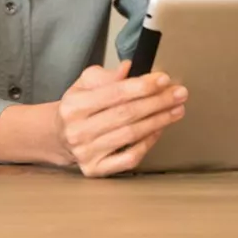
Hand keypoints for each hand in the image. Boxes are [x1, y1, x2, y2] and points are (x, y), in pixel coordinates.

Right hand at [54, 61, 187, 177]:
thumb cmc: (76, 108)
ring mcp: (86, 152)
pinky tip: (159, 130)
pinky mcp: (95, 169)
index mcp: (74, 106)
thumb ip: (106, 76)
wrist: (58, 136)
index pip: (114, 93)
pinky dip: (148, 143)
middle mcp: (78, 131)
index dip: (142, 86)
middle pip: (126, 114)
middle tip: (179, 94)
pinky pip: (129, 157)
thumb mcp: (83, 85)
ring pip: (131, 135)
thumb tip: (129, 68)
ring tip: (176, 109)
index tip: (164, 79)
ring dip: (159, 121)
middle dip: (157, 102)